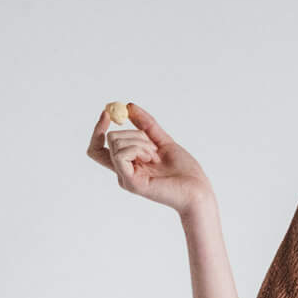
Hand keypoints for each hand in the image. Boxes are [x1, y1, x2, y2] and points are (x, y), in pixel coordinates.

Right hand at [88, 103, 211, 215]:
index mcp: (128, 164)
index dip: (99, 128)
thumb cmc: (184, 171)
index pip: (99, 146)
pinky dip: (136, 148)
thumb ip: (146, 125)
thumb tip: (129, 106)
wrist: (198, 190)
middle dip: (133, 133)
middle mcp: (123, 171)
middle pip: (109, 139)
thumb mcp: (163, 140)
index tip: (108, 112)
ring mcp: (125, 178)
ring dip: (139, 140)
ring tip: (156, 155)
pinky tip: (152, 158)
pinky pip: (120, 154)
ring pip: (116, 142)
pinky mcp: (130, 182)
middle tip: (154, 147)